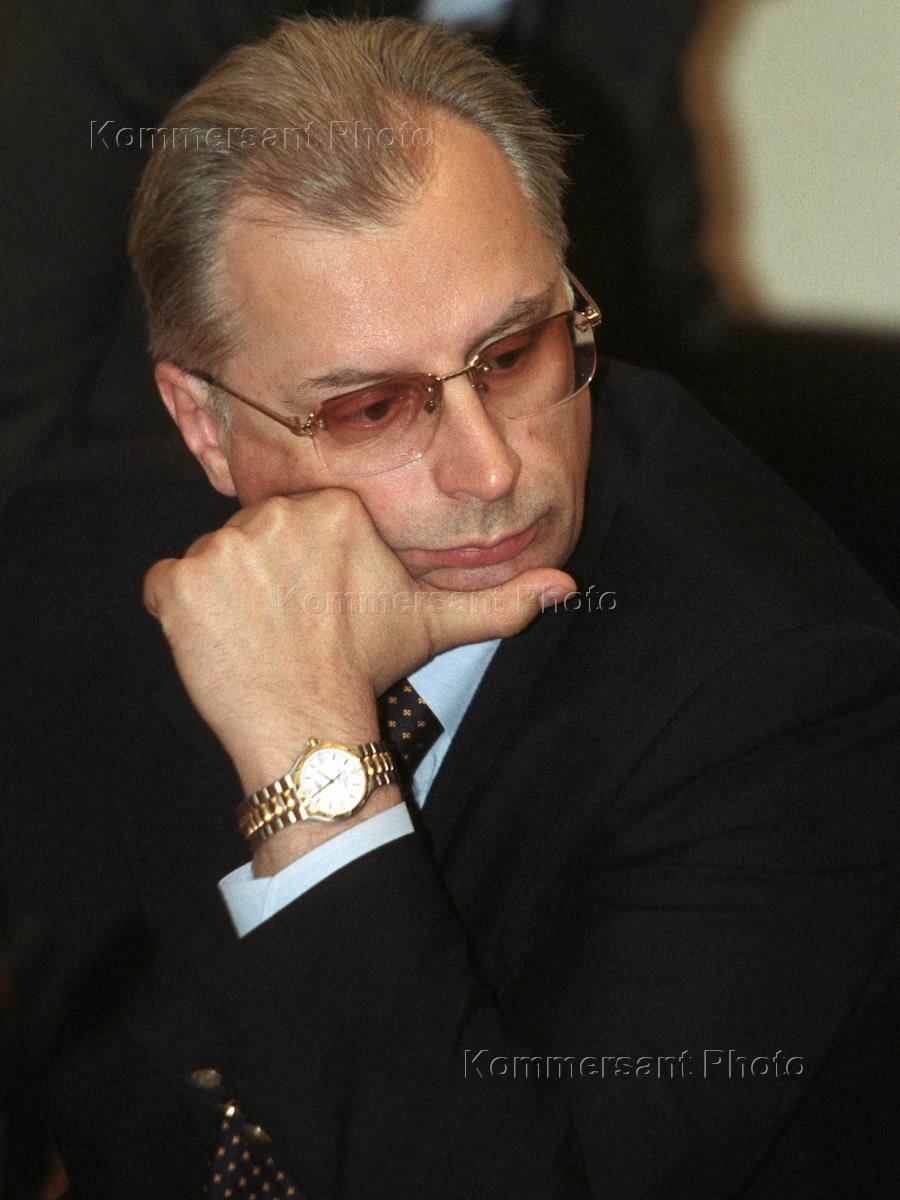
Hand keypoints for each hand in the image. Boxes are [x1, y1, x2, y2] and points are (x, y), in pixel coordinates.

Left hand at [144, 491, 573, 795]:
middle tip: (288, 629)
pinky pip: (168, 586)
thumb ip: (497, 600)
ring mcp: (223, 546)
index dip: (302, 571)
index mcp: (335, 509)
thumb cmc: (369, 670)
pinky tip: (221, 646)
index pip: (299, 525)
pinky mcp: (180, 581)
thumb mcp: (435, 626)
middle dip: (263, 580)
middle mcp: (278, 513)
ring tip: (259, 639)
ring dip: (225, 599)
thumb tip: (567, 586)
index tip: (315, 610)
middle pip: (253, 538)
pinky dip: (183, 615)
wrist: (312, 729)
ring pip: (213, 562)